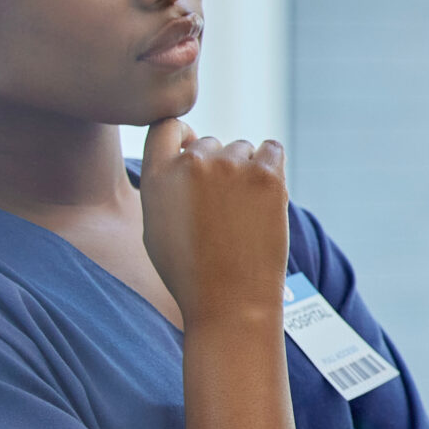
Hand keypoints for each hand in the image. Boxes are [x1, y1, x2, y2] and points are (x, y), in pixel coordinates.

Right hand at [140, 118, 290, 324]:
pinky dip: (271, 165)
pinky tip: (267, 193)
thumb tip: (185, 149)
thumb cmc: (191, 272)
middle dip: (218, 166)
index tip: (193, 154)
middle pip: (211, 143)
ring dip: (246, 169)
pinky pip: (272, 149)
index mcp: (158, 175)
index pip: (168, 127)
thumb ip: (164, 183)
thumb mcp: (156, 225)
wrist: (230, 301)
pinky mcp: (267, 175)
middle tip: (225, 208)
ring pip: (242, 148)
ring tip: (244, 212)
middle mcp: (192, 163)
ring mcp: (231, 166)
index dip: (184, 138)